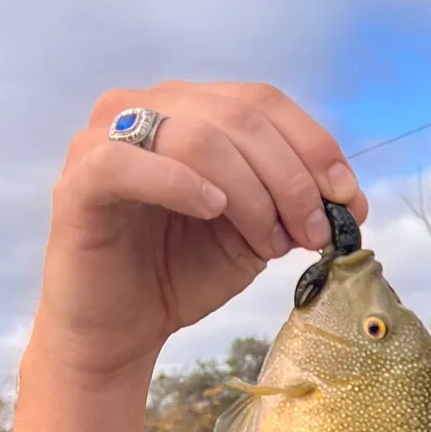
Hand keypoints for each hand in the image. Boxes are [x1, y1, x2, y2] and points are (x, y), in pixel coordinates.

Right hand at [33, 81, 367, 378]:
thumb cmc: (182, 273)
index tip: (349, 198)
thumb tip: (351, 198)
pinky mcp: (79, 181)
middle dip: (292, 179)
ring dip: (252, 193)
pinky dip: (181, 182)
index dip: (315, 145)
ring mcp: (105, 138)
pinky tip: (213, 210)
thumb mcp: (256, 235)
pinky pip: (129, 162)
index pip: (263, 102)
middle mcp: (147, 108)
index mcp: (191, 110)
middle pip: (240, 117)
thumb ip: (294, 206)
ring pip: (198, 138)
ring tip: (269, 242)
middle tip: (312, 233)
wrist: (122, 328)